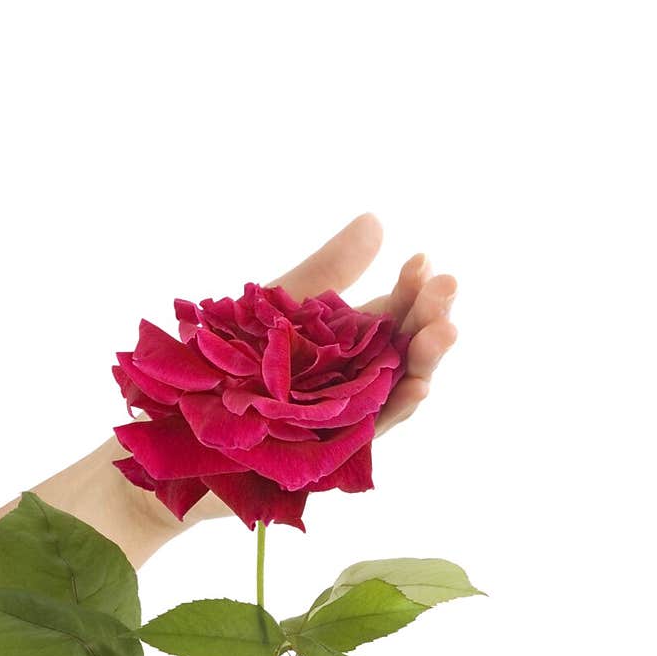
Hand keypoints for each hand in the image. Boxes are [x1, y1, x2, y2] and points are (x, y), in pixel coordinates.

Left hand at [269, 211, 457, 432]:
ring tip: (446, 331)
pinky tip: (418, 387)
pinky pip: (379, 424)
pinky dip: (400, 406)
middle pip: (412, 345)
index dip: (416, 286)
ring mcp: (359, 403)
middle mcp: (368, 369)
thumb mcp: (298, 294)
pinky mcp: (344, 436)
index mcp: (363, 335)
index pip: (401, 309)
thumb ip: (336, 263)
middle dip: (433, 315)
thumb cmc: (248, 342)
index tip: (421, 259)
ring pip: (405, 382)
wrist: (208, 385)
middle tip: (447, 285)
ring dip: (429, 357)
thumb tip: (375, 219)